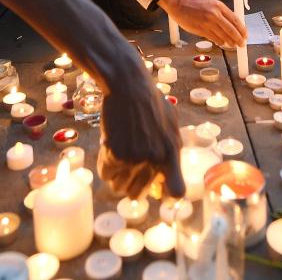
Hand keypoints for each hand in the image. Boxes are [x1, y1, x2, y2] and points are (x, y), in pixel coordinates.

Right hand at [98, 72, 183, 197]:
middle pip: (138, 194)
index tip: (158, 190)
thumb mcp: (170, 126)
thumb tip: (166, 177)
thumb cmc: (150, 103)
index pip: (177, 191)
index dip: (167, 195)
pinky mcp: (115, 153)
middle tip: (128, 170)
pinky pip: (106, 174)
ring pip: (119, 188)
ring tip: (118, 158)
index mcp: (172, 153)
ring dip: (116, 178)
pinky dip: (105, 165)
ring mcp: (135, 158)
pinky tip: (109, 147)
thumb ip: (170, 150)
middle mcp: (155, 159)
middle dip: (131, 185)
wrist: (128, 87)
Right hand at [159, 0, 246, 47]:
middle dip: (238, 38)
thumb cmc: (196, 5)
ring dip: (229, 42)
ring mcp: (208, 22)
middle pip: (231, 29)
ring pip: (223, 35)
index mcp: (219, 6)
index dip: (242, 29)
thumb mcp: (211, 4)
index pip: (235, 19)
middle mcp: (215, 14)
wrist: (180, 4)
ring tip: (233, 45)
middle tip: (242, 44)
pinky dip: (219, 41)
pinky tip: (222, 43)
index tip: (245, 35)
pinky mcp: (201, 30)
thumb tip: (232, 25)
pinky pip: (214, 38)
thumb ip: (221, 13)